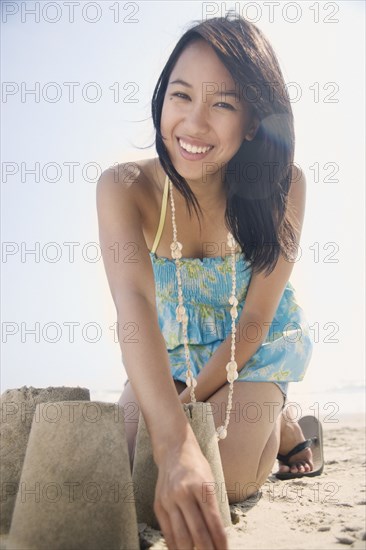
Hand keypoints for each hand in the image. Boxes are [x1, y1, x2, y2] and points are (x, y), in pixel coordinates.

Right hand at [153, 431, 227, 549]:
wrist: (173, 450)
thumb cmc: (196, 466)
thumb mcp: (210, 481)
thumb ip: (212, 507)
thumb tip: (217, 537)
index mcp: (202, 486)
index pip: (213, 522)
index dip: (220, 542)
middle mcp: (184, 493)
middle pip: (197, 532)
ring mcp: (169, 499)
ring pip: (181, 536)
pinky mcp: (158, 504)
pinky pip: (167, 532)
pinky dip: (176, 546)